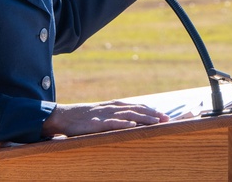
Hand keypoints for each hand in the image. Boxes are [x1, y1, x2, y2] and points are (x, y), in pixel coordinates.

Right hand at [41, 100, 168, 137]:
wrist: (64, 116)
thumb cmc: (84, 118)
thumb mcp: (103, 115)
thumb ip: (116, 116)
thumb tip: (132, 122)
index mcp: (115, 106)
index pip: (138, 106)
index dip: (152, 111)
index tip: (165, 115)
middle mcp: (113, 108)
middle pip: (137, 109)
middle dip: (153, 114)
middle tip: (167, 119)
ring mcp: (105, 115)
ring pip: (128, 115)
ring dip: (144, 118)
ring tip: (156, 122)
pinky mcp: (96, 123)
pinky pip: (112, 123)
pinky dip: (123, 123)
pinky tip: (133, 125)